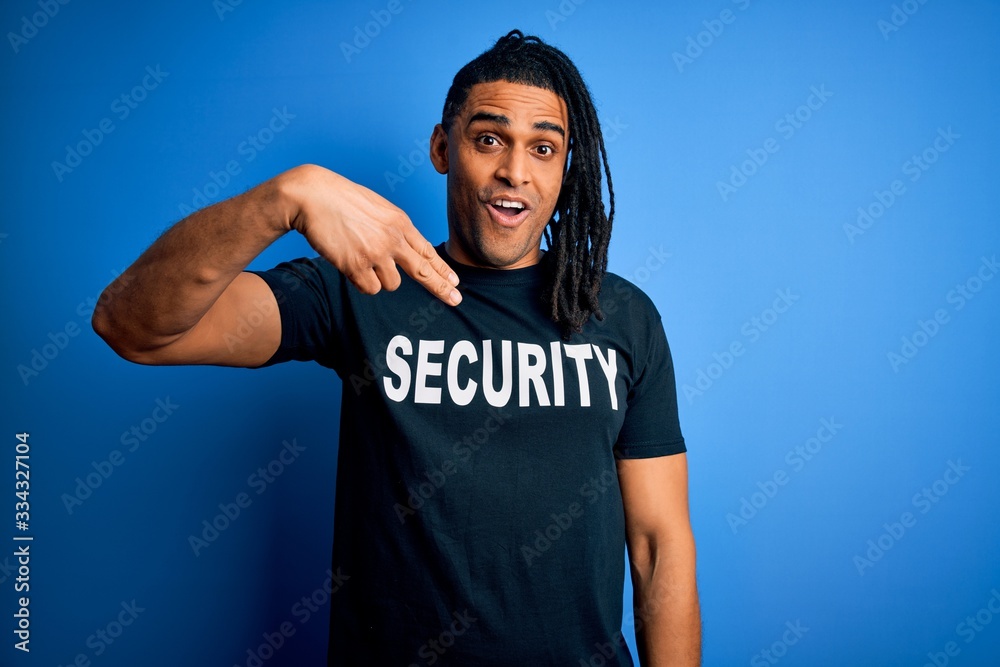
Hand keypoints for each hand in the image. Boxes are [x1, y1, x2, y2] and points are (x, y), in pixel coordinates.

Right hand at [283, 164, 460, 304]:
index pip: (426, 251)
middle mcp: (392, 239)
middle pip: (423, 271)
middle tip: (455, 300)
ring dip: (379, 279)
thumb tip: (404, 250)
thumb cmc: (341, 199)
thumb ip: (393, 229)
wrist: (312, 196)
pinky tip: (350, 265)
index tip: (455, 282)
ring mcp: (376, 253)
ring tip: (361, 259)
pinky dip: (361, 282)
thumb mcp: (377, 208)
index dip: (442, 269)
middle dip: (441, 288)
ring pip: (391, 284)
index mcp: (399, 222)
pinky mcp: (356, 265)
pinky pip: (369, 288)